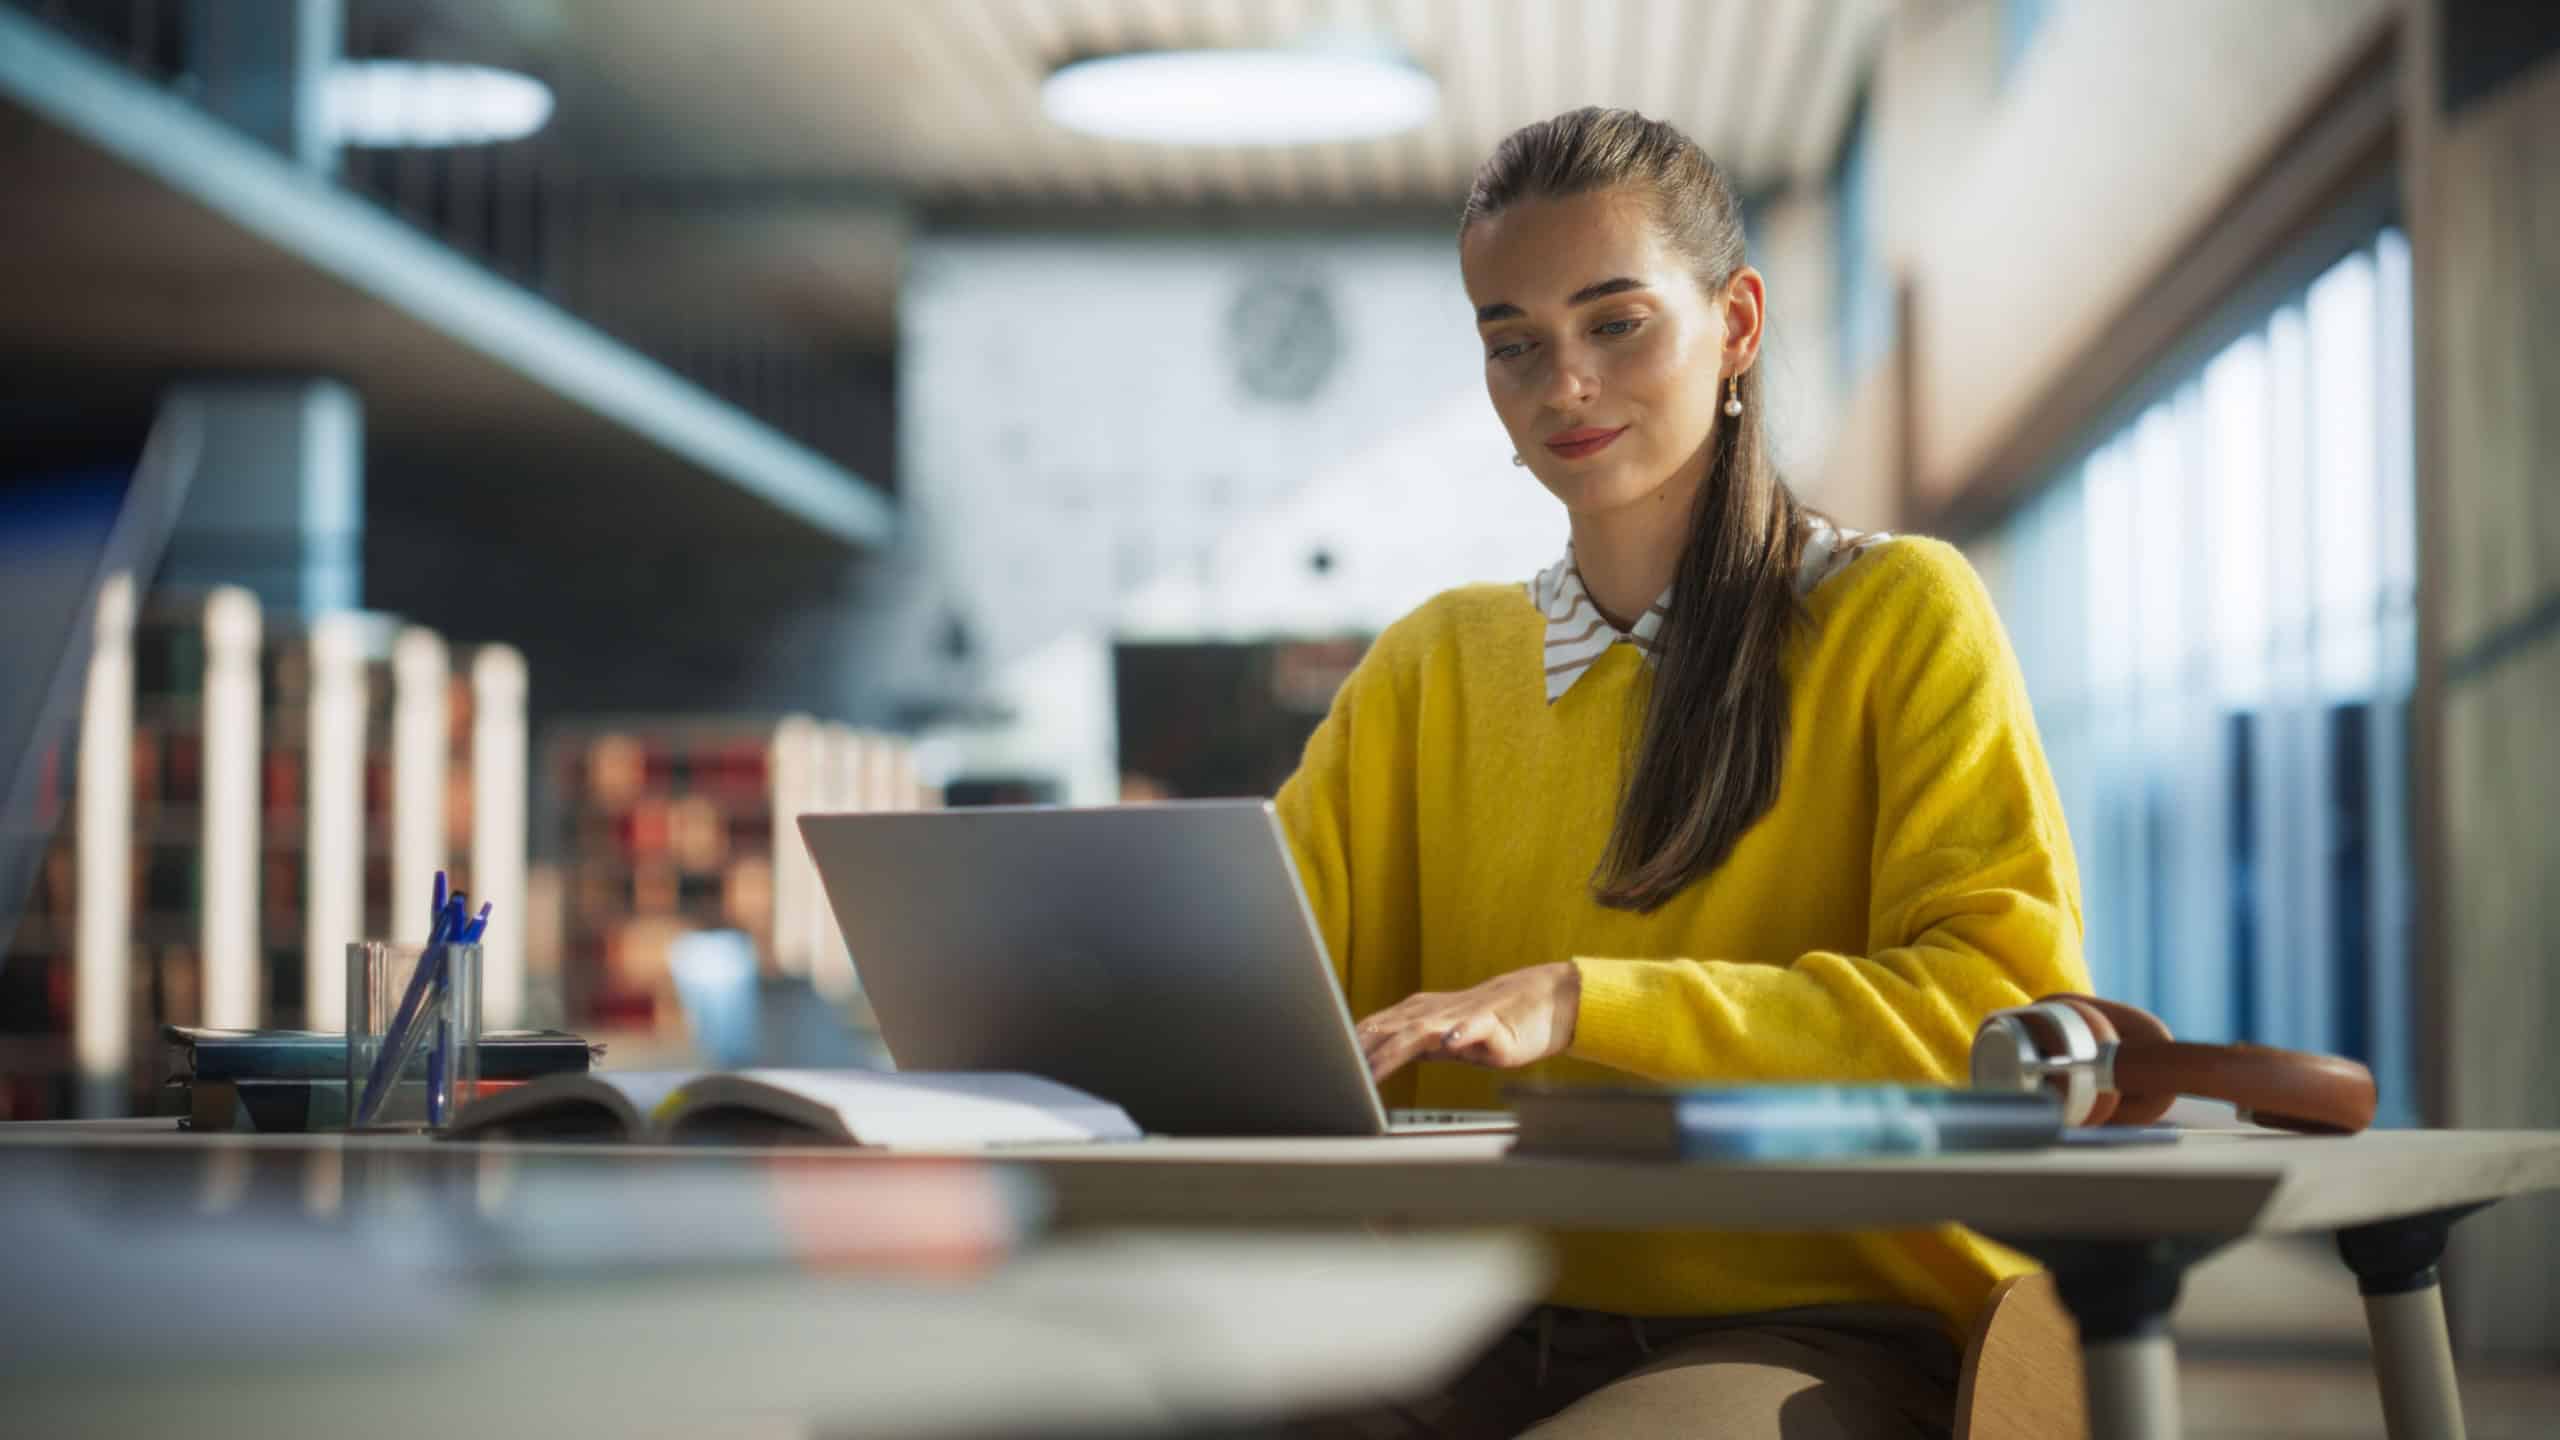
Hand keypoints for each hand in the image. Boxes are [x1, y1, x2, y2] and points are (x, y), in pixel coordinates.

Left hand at [1354, 963, 1581, 1081]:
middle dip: (1359, 1053)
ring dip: (1394, 1049)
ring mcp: (1461, 1016)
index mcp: (1416, 1015)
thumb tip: (1369, 1059)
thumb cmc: (1490, 1024)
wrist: (1541, 1002)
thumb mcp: (1442, 1039)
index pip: (1372, 1031)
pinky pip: (1473, 1028)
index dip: (1346, 1049)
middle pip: (1388, 1032)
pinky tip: (1449, 1044)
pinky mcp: (1493, 1024)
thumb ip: (1409, 1044)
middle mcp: (1432, 1013)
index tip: (1320, 1071)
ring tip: (1373, 1071)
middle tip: (1332, 1075)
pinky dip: (1460, 1034)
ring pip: (1420, 1031)